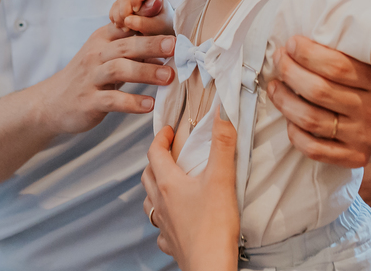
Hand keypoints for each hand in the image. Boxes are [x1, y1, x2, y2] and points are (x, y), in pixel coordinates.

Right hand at [34, 26, 175, 134]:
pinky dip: (132, 102)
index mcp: (102, 39)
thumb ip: (132, 49)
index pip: (126, 26)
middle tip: (175, 47)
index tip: (173, 26)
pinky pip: (112, 100)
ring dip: (146, 72)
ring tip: (168, 77)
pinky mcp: (89, 101)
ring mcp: (91, 78)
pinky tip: (149, 104)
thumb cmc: (88, 77)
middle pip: (125, 46)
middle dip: (151, 44)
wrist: (52, 103)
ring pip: (119, 69)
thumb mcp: (105, 55)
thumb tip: (166, 47)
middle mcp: (95, 55)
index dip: (148, 24)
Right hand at [109, 0, 172, 34]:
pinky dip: (116, 21)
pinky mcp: (121, 6)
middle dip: (126, 14)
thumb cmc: (163, 26)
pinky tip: (124, 27)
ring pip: (117, 4)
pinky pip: (112, 11)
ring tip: (129, 29)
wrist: (159, 32)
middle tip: (131, 27)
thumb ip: (146, 23)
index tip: (136, 11)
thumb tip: (128, 20)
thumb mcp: (158, 26)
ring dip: (120, 19)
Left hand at [142, 117, 239, 270]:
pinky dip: (165, 218)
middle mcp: (161, 203)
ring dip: (155, 188)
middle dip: (156, 160)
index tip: (169, 130)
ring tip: (169, 184)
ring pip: (150, 201)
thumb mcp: (222, 178)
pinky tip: (175, 220)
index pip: (155, 152)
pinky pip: (161, 228)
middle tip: (169, 153)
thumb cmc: (214, 226)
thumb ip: (222, 144)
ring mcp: (164, 225)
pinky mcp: (171, 243)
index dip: (160, 138)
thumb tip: (221, 114)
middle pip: (148, 175)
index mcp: (169, 183)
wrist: (210, 267)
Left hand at [268, 36, 370, 166]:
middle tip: (279, 60)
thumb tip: (308, 31)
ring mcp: (366, 138)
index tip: (291, 43)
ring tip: (274, 86)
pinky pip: (315, 149)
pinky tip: (289, 118)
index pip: (337, 66)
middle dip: (290, 71)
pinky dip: (295, 133)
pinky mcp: (356, 158)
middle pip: (319, 91)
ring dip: (284, 101)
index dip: (307, 53)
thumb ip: (353, 49)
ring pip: (311, 119)